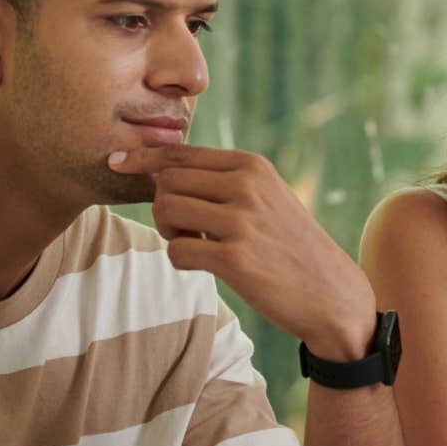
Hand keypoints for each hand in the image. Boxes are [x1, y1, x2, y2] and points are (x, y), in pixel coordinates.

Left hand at [109, 145, 376, 360]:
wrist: (330, 293)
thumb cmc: (288, 246)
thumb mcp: (267, 197)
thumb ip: (223, 180)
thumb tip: (161, 169)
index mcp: (251, 165)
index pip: (181, 152)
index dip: (142, 157)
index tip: (116, 161)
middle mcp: (246, 186)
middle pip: (167, 180)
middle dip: (163, 206)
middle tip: (185, 229)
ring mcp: (240, 221)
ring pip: (166, 210)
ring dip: (168, 232)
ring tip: (195, 244)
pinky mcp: (234, 259)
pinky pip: (176, 252)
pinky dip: (180, 259)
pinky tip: (203, 264)